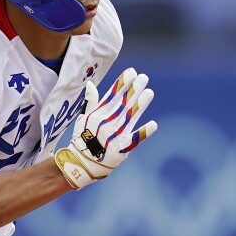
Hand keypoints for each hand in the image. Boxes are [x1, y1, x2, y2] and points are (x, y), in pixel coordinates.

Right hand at [54, 67, 156, 188]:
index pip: (112, 95)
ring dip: (140, 105)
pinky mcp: (121, 149)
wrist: (81, 163)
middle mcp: (107, 123)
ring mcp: (114, 136)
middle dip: (133, 90)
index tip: (131, 72)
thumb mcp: (83, 118)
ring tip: (149, 92)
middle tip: (144, 78)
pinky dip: (143, 133)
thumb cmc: (83, 138)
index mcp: (98, 114)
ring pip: (129, 117)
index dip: (122, 83)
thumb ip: (91, 101)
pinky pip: (134, 140)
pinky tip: (153, 125)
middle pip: (122, 104)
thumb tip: (90, 84)